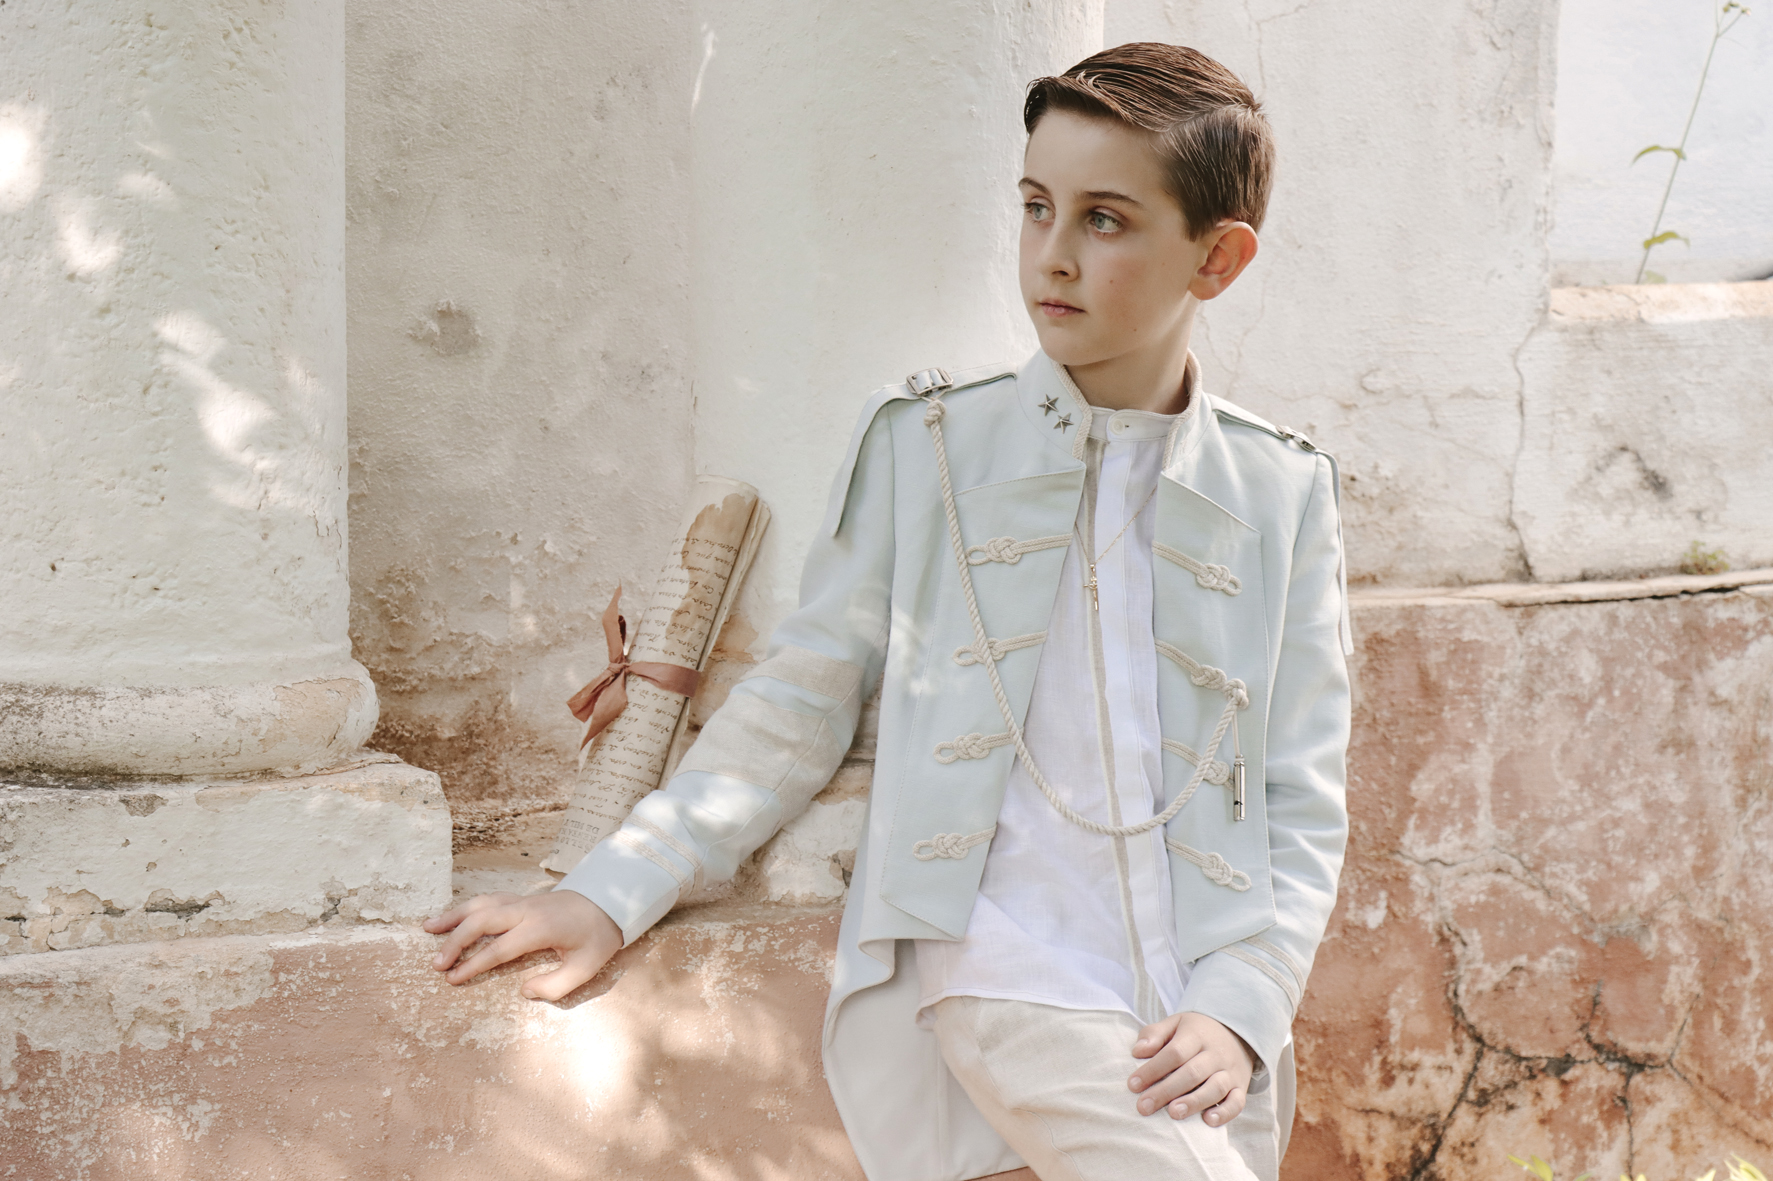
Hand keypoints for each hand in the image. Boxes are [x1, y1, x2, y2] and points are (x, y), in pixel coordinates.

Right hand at [424, 890, 622, 1000]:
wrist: (609, 902)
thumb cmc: (597, 937)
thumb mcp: (586, 967)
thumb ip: (556, 985)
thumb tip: (524, 992)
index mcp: (540, 929)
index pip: (499, 948)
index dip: (474, 964)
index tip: (453, 979)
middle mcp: (526, 910)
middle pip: (482, 921)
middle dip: (456, 941)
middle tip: (436, 964)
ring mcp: (522, 901)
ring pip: (481, 904)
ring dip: (453, 917)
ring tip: (428, 929)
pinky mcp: (521, 898)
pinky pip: (488, 899)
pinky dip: (467, 906)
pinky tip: (452, 916)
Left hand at [1127, 1012, 1255, 1123]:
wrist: (1237, 1032)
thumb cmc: (1196, 1032)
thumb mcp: (1175, 1023)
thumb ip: (1154, 1034)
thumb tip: (1137, 1051)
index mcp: (1196, 1034)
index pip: (1174, 1052)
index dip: (1153, 1069)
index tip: (1132, 1085)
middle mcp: (1216, 1053)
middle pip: (1192, 1072)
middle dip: (1166, 1091)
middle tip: (1144, 1107)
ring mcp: (1230, 1071)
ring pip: (1215, 1088)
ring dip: (1194, 1103)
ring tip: (1173, 1114)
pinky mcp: (1241, 1086)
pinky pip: (1237, 1102)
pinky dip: (1224, 1113)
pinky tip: (1207, 1121)